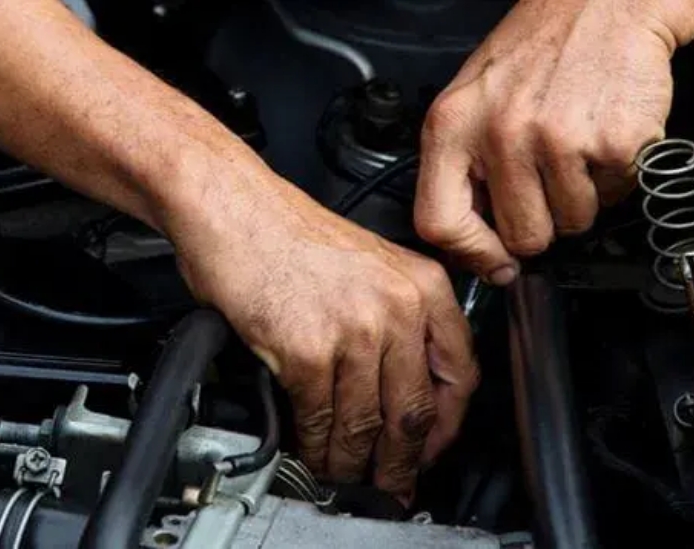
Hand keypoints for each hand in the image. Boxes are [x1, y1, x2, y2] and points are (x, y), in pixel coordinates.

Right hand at [171, 173, 477, 502]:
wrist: (233, 208)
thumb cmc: (285, 231)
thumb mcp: (368, 262)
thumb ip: (395, 315)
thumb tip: (399, 381)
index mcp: (421, 284)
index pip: (459, 372)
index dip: (447, 426)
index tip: (431, 448)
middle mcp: (397, 306)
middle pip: (415, 410)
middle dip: (403, 461)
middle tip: (394, 485)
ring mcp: (354, 329)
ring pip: (366, 423)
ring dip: (355, 464)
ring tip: (345, 478)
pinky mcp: (308, 349)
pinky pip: (320, 418)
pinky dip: (315, 446)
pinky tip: (312, 453)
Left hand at [414, 0, 681, 283]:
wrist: (602, 5)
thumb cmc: (534, 53)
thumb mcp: (469, 104)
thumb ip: (461, 170)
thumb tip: (474, 244)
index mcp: (451, 126)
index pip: (439, 222)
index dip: (470, 254)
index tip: (492, 262)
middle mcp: (499, 134)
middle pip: (520, 236)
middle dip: (539, 221)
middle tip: (544, 180)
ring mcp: (556, 139)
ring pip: (570, 222)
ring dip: (578, 198)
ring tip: (570, 148)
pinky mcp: (610, 142)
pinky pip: (613, 196)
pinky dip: (612, 177)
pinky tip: (596, 137)